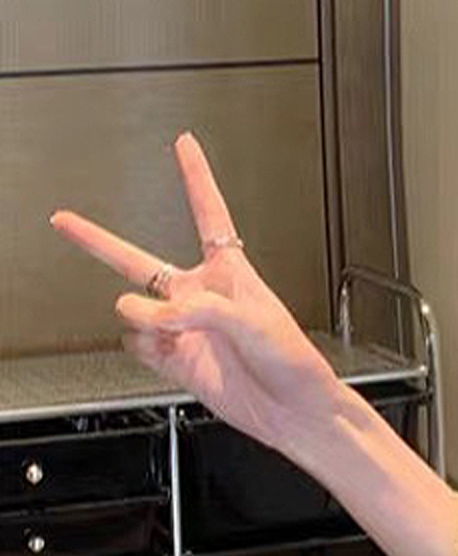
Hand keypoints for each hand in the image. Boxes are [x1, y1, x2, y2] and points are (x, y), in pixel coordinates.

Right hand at [49, 132, 342, 454]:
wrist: (293, 410)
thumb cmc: (294, 360)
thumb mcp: (257, 322)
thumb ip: (203, 310)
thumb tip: (157, 313)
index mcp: (231, 272)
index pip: (208, 213)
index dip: (195, 177)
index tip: (184, 144)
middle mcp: (201, 295)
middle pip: (138, 259)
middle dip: (98, 240)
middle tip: (64, 220)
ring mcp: (183, 327)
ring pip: (133, 308)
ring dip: (144, 317)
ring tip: (172, 330)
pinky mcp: (173, 358)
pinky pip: (136, 343)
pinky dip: (145, 345)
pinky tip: (169, 350)